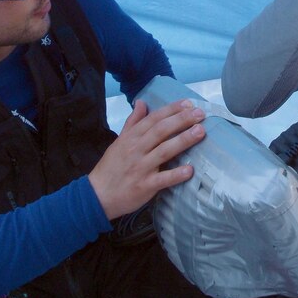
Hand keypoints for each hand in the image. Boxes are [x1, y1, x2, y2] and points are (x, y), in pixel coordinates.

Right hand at [88, 99, 204, 219]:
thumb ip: (132, 122)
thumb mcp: (119, 141)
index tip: (188, 103)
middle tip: (200, 114)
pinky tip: (190, 170)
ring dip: (183, 140)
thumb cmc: (111, 167)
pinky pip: (162, 179)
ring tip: (200, 132)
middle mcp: (136, 149)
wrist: (97, 195)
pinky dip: (176, 174)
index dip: (171, 110)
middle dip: (181, 120)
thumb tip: (141, 102)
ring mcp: (141, 168)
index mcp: (131, 138)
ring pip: (164, 151)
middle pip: (161, 131)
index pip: (153, 119)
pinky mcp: (144, 186)